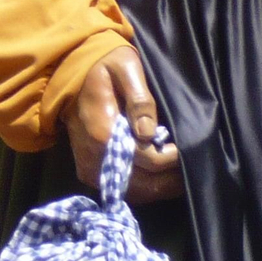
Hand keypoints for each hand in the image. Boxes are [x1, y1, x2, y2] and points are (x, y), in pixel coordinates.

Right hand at [64, 45, 182, 202]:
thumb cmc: (104, 68)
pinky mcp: (90, 172)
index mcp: (102, 132)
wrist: (72, 75)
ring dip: (160, 186)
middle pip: (141, 184)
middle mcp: (93, 156)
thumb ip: (139, 98)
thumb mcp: (124, 68)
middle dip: (169, 178)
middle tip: (189, 164)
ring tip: (179, 172)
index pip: (145, 159)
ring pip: (133, 192)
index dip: (169, 158)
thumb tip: (149, 132)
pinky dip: (145, 188)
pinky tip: (161, 176)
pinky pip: (122, 190)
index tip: (182, 147)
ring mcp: (90, 168)